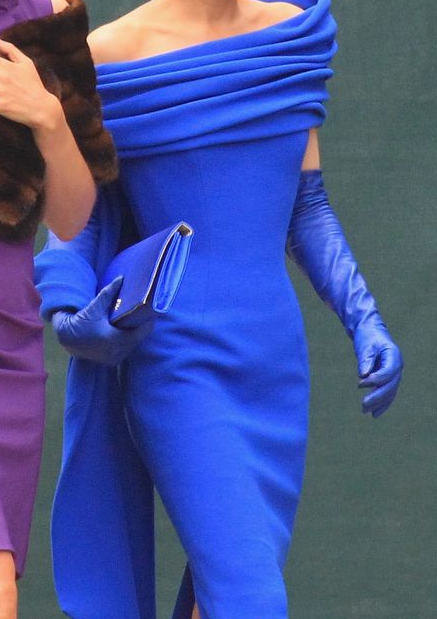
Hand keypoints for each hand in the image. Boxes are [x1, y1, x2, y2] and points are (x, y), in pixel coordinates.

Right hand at [52, 278, 152, 366]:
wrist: (65, 337)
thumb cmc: (80, 320)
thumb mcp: (95, 306)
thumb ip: (109, 293)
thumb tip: (121, 279)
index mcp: (114, 340)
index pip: (141, 331)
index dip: (148, 321)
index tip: (153, 312)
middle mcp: (116, 352)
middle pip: (138, 338)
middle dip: (142, 327)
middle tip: (146, 314)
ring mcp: (113, 358)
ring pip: (132, 345)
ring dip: (135, 334)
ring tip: (138, 321)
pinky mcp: (110, 361)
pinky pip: (125, 350)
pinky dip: (127, 341)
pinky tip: (127, 331)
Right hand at [287, 170, 403, 417]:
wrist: (296, 208)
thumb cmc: (283, 233)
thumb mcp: (277, 275)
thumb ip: (265, 287)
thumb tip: (234, 294)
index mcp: (345, 300)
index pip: (370, 341)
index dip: (373, 368)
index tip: (364, 394)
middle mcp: (356, 302)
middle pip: (384, 351)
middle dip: (385, 386)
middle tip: (372, 411)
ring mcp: (357, 299)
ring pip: (385, 349)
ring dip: (384, 380)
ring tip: (370, 403)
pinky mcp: (353, 295)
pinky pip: (372, 335)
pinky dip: (374, 360)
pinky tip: (365, 378)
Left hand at [354, 320, 403, 417]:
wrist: (369, 330)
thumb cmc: (367, 336)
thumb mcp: (365, 345)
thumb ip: (365, 359)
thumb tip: (363, 375)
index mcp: (394, 356)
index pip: (388, 372)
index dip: (376, 380)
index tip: (360, 384)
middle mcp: (397, 366)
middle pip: (390, 385)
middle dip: (377, 397)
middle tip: (363, 405)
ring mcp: (394, 373)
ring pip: (389, 392)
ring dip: (379, 403)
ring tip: (365, 411)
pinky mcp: (388, 378)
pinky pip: (387, 392)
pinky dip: (382, 403)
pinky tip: (374, 412)